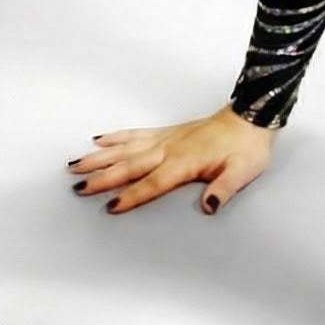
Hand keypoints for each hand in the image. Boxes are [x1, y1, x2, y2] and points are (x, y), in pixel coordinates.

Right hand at [66, 105, 275, 215]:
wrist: (249, 118)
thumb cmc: (246, 148)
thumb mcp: (242, 172)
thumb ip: (224, 189)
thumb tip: (209, 207)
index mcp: (184, 162)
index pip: (152, 183)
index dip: (131, 196)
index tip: (110, 206)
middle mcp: (169, 149)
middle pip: (129, 165)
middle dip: (102, 177)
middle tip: (78, 187)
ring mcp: (165, 139)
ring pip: (124, 149)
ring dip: (99, 157)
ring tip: (75, 163)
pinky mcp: (166, 132)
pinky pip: (134, 134)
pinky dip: (115, 137)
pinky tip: (99, 140)